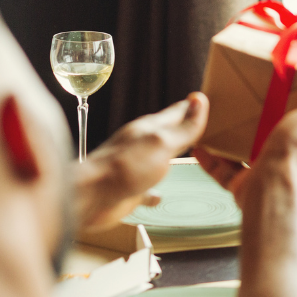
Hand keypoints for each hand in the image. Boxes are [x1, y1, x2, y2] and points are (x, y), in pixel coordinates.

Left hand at [75, 92, 208, 230]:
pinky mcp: (129, 189)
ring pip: (159, 158)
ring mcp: (135, 167)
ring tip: (185, 155)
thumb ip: (183, 127)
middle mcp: (143, 145)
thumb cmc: (123, 168)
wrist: (90, 198)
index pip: (177, 112)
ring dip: (171, 157)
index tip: (205, 98)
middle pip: (168, 134)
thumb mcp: (161, 143)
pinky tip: (159, 196)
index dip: (192, 106)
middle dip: (183, 128)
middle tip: (199, 123)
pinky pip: (146, 189)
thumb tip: (199, 101)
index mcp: (149, 129)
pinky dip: (155, 191)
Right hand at [196, 62, 296, 202]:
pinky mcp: (247, 190)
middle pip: (288, 149)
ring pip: (256, 161)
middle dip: (274, 133)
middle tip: (260, 112)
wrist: (268, 191)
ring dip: (240, 146)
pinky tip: (202, 147)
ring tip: (228, 126)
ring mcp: (273, 184)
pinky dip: (214, 161)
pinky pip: (227, 174)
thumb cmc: (296, 153)